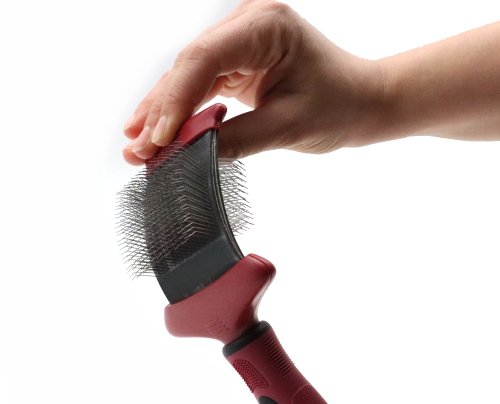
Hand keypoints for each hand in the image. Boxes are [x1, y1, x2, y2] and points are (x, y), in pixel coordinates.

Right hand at [122, 0, 385, 163]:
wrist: (360, 102)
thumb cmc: (338, 107)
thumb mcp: (288, 127)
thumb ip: (236, 139)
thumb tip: (186, 154)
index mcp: (266, 25)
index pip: (205, 59)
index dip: (175, 102)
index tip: (158, 139)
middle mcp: (248, 23)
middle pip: (189, 66)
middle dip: (162, 112)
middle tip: (138, 149)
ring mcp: (240, 39)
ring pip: (187, 76)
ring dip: (163, 113)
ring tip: (137, 144)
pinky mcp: (237, 59)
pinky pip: (200, 84)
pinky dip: (181, 111)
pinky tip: (157, 129)